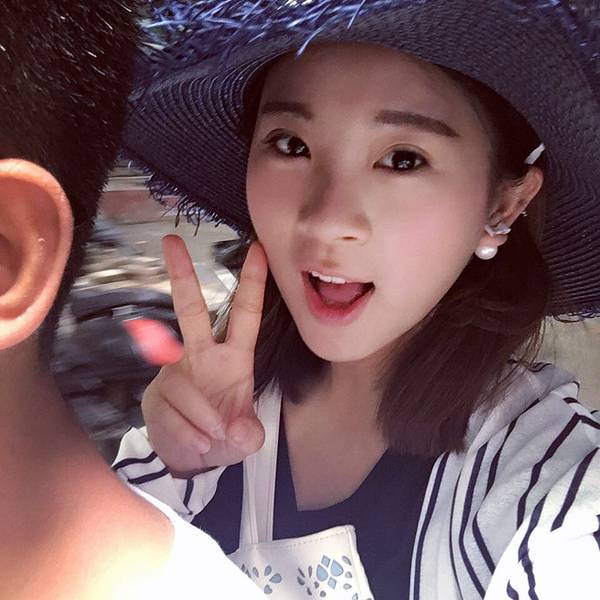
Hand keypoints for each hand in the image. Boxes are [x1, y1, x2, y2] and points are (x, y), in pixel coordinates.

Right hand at [142, 234, 267, 476]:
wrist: (191, 459)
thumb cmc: (224, 435)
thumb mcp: (245, 438)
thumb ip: (247, 434)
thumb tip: (236, 429)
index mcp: (234, 356)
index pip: (245, 315)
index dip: (252, 284)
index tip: (258, 250)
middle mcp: (202, 355)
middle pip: (191, 311)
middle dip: (182, 276)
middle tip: (171, 240)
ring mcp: (175, 372)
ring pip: (183, 388)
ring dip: (200, 422)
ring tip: (210, 441)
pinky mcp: (155, 394)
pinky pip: (171, 415)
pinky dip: (186, 436)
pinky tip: (192, 442)